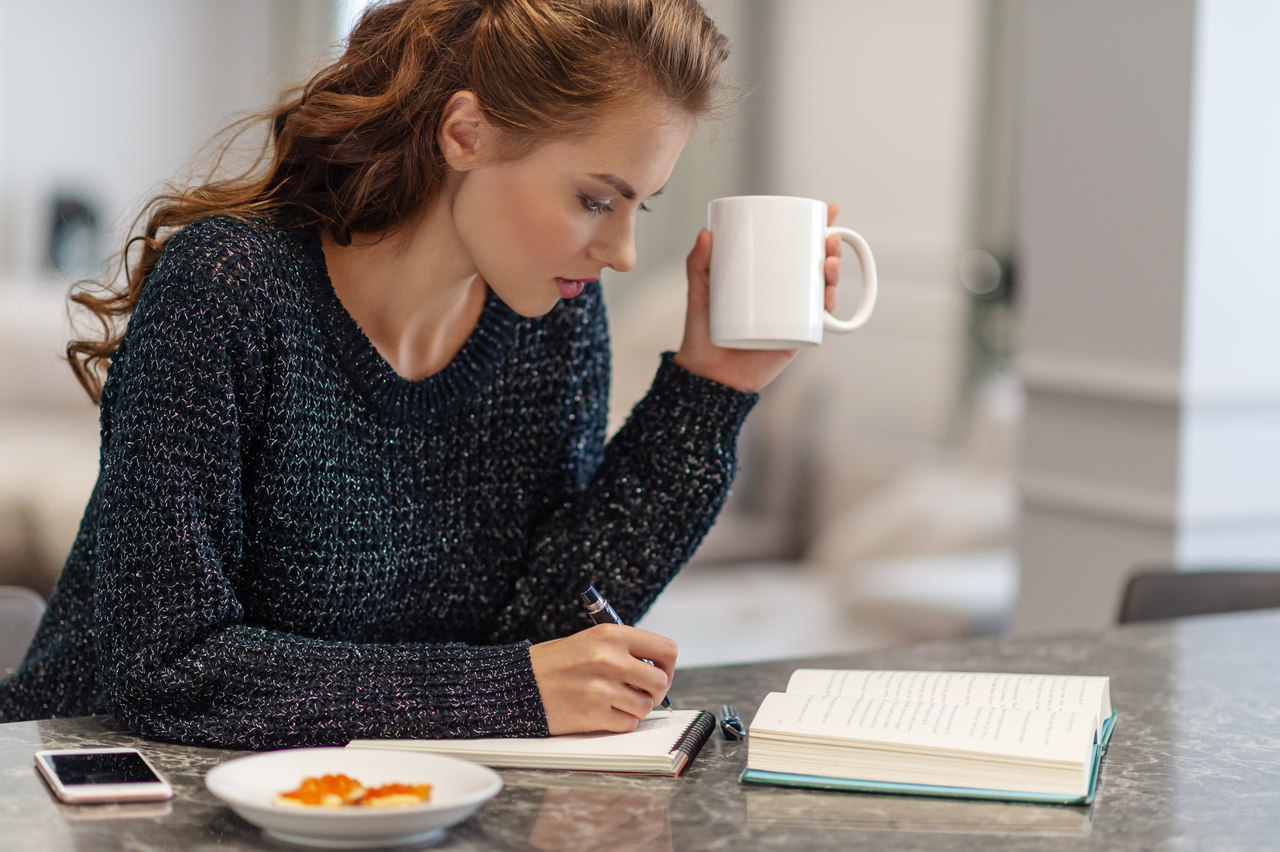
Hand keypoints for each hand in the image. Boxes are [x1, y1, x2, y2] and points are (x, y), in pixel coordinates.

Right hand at [529, 624, 676, 734]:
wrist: (519, 683)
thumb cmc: (555, 663)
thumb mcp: (590, 640)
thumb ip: (624, 649)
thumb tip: (658, 668)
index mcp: (611, 635)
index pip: (665, 649)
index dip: (667, 665)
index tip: (659, 671)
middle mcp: (610, 659)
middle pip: (660, 682)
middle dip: (655, 691)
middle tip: (641, 692)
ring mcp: (602, 688)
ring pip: (645, 706)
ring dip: (635, 708)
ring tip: (617, 701)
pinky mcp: (594, 715)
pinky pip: (628, 724)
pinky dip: (620, 721)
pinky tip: (604, 712)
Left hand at [672, 203, 843, 392]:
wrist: (707, 374)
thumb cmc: (702, 332)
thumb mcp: (698, 292)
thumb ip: (697, 264)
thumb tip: (705, 233)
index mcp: (767, 276)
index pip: (796, 247)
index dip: (816, 228)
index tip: (830, 210)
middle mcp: (784, 293)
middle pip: (817, 265)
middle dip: (832, 249)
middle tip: (830, 238)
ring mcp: (792, 315)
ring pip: (823, 290)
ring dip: (834, 274)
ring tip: (829, 264)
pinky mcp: (795, 337)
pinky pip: (818, 322)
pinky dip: (828, 308)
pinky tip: (829, 296)